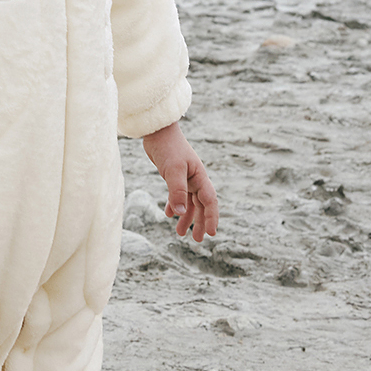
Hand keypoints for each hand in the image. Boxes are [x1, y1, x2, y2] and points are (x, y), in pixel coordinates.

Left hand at [142, 121, 217, 241]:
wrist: (157, 131)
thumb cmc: (168, 147)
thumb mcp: (172, 170)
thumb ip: (176, 191)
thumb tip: (181, 213)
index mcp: (200, 177)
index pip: (210, 201)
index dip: (212, 217)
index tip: (212, 233)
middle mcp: (195, 179)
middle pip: (202, 205)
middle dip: (201, 222)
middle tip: (199, 240)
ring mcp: (185, 178)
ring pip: (189, 202)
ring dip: (186, 217)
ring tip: (180, 233)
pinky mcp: (174, 176)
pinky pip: (178, 195)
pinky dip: (175, 206)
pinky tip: (169, 214)